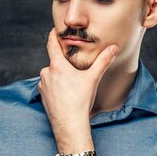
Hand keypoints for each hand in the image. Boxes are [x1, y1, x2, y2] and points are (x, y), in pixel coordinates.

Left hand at [38, 28, 118, 150]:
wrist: (69, 125)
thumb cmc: (80, 101)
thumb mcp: (93, 78)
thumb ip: (103, 61)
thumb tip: (114, 48)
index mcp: (57, 66)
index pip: (51, 45)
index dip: (52, 36)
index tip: (54, 30)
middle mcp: (46, 74)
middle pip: (54, 62)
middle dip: (63, 63)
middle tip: (74, 67)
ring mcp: (43, 86)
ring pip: (51, 75)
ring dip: (59, 76)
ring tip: (72, 84)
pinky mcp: (42, 97)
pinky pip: (48, 87)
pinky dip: (56, 87)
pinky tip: (66, 94)